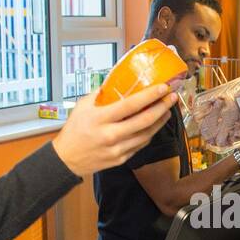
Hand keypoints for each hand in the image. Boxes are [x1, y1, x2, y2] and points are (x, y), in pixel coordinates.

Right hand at [52, 82, 176, 177]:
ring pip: (146, 134)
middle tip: (171, 98)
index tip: (162, 87)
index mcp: (100, 119)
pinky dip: (149, 133)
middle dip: (161, 107)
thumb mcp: (82, 106)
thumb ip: (101, 94)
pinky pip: (140, 144)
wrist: (67, 159)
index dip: (149, 96)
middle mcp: (110, 135)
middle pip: (144, 121)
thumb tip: (119, 80)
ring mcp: (117, 149)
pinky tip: (154, 124)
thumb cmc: (74, 130)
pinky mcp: (121, 159)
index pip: (130, 105)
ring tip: (167, 110)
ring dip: (160, 121)